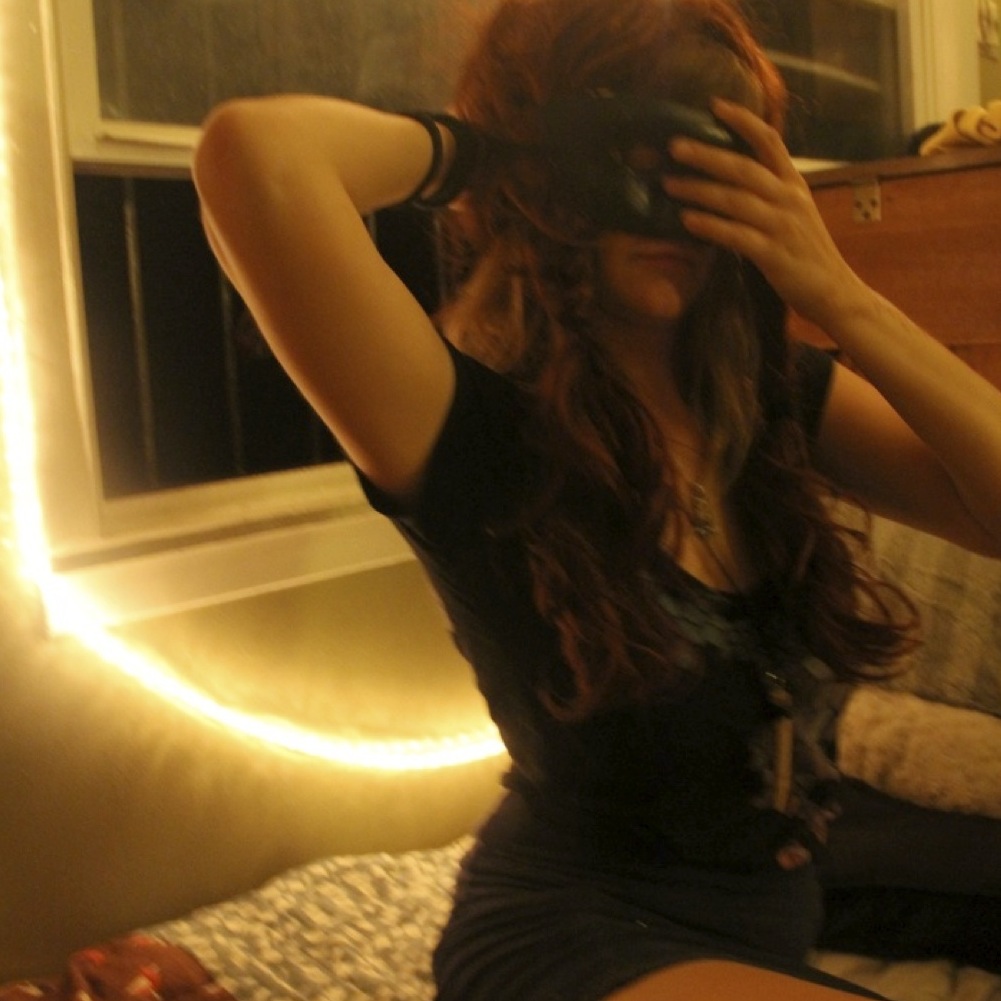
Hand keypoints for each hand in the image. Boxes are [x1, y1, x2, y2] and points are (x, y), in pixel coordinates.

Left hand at [663, 99, 867, 330]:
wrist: (833, 291)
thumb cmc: (805, 252)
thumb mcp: (793, 211)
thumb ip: (768, 191)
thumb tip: (730, 177)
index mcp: (794, 184)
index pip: (769, 141)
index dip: (743, 121)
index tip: (714, 105)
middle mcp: (789, 199)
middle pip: (744, 168)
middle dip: (706, 155)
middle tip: (674, 146)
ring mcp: (782, 226)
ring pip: (735, 200)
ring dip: (699, 190)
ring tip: (669, 184)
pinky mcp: (773, 254)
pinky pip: (736, 235)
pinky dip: (710, 226)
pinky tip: (686, 221)